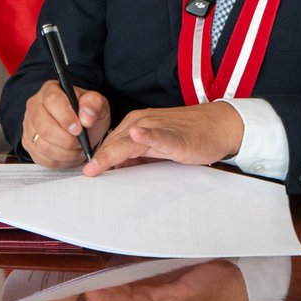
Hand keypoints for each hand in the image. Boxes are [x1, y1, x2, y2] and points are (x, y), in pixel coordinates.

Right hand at [21, 80, 110, 167]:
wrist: (81, 129)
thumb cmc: (86, 114)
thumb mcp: (97, 104)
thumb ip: (94, 104)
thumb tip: (86, 117)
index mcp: (50, 90)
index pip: (52, 101)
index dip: (65, 117)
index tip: (79, 129)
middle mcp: (35, 106)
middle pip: (44, 127)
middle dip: (66, 140)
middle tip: (80, 143)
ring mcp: (29, 126)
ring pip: (43, 145)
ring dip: (65, 152)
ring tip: (78, 148)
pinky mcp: (29, 144)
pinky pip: (43, 158)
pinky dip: (60, 160)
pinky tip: (70, 154)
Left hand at [83, 102, 243, 176]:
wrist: (219, 125)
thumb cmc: (188, 136)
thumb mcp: (156, 149)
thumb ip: (136, 157)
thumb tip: (115, 171)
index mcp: (135, 124)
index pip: (109, 144)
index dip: (95, 159)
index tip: (81, 175)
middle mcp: (142, 121)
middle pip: (114, 144)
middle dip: (98, 161)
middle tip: (83, 178)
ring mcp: (158, 127)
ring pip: (129, 142)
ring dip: (111, 154)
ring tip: (95, 166)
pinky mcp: (176, 136)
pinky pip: (159, 135)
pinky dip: (147, 136)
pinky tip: (137, 135)